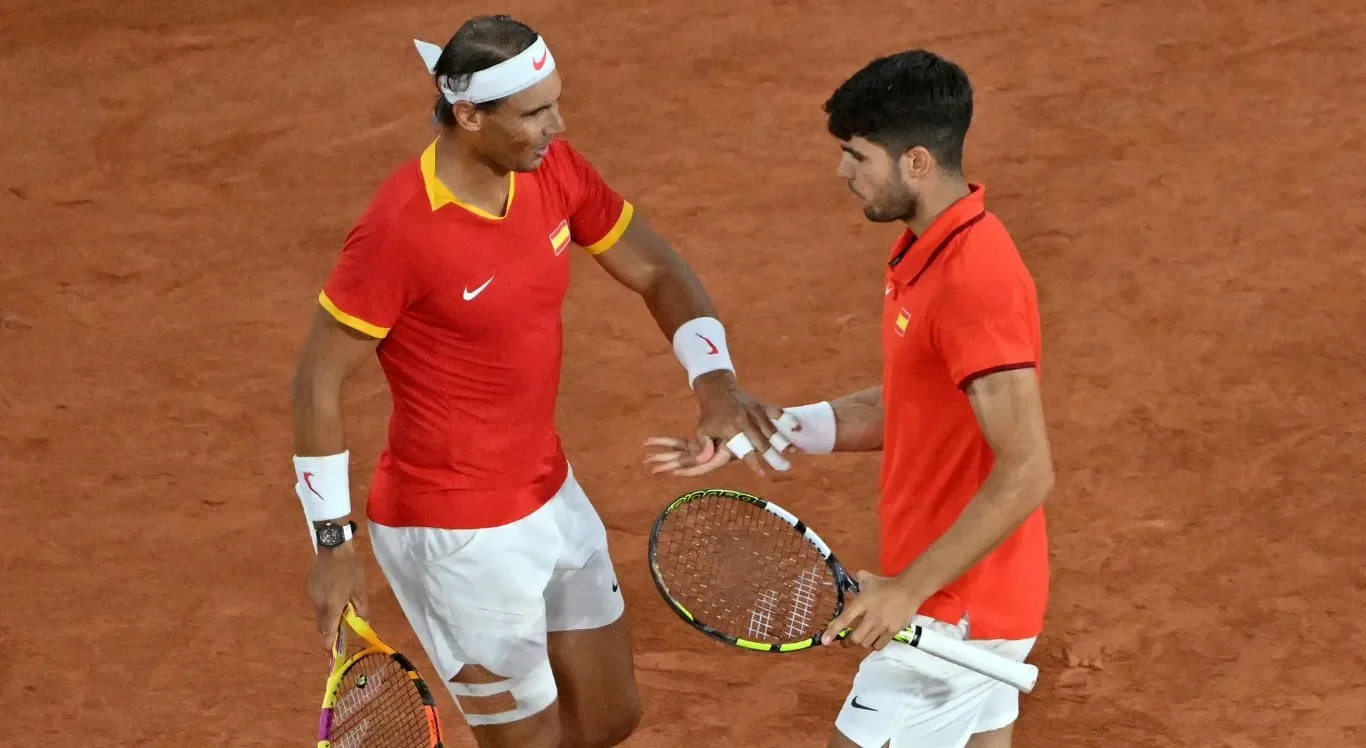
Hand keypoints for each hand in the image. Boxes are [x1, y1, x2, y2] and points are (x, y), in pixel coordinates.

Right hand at [308, 542, 366, 650]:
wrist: (333, 547)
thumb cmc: (350, 568)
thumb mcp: (360, 589)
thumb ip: (362, 608)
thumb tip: (364, 623)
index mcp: (332, 606)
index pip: (328, 632)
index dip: (328, 645)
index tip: (329, 656)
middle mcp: (319, 604)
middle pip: (322, 626)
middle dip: (330, 631)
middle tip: (341, 628)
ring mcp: (313, 596)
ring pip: (319, 614)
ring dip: (328, 616)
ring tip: (341, 605)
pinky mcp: (310, 588)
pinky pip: (317, 603)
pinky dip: (325, 605)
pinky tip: (334, 592)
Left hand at [645, 372, 788, 476]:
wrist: (717, 389)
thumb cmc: (710, 416)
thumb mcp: (701, 430)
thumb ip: (703, 446)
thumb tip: (702, 460)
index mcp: (730, 429)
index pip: (743, 449)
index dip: (753, 462)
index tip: (762, 473)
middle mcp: (745, 421)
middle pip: (762, 441)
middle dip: (773, 455)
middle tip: (785, 467)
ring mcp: (755, 412)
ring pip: (771, 429)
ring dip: (783, 441)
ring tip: (794, 452)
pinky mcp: (761, 405)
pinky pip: (776, 412)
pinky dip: (787, 419)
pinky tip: (797, 429)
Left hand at [822, 571, 923, 650]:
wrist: (909, 590)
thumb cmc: (887, 585)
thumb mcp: (869, 579)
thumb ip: (859, 577)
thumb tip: (855, 575)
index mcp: (862, 603)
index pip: (844, 619)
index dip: (833, 631)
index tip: (825, 641)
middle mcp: (871, 616)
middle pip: (855, 638)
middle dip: (848, 642)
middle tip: (846, 641)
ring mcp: (882, 625)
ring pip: (866, 643)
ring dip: (861, 643)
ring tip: (862, 639)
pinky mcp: (892, 632)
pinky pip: (879, 646)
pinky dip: (874, 645)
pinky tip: (875, 640)